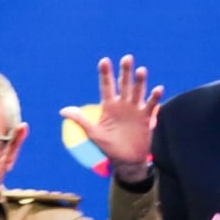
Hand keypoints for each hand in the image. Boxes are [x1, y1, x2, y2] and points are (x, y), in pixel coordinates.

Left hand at [90, 56, 164, 180]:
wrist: (126, 161)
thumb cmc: (108, 148)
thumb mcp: (93, 134)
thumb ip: (80, 120)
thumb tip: (62, 111)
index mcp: (108, 106)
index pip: (106, 86)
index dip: (105, 74)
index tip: (104, 60)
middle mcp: (122, 104)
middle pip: (124, 84)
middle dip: (125, 72)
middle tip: (127, 58)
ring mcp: (135, 110)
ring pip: (137, 91)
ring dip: (140, 81)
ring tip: (141, 70)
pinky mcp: (146, 117)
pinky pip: (151, 105)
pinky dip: (154, 97)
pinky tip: (157, 89)